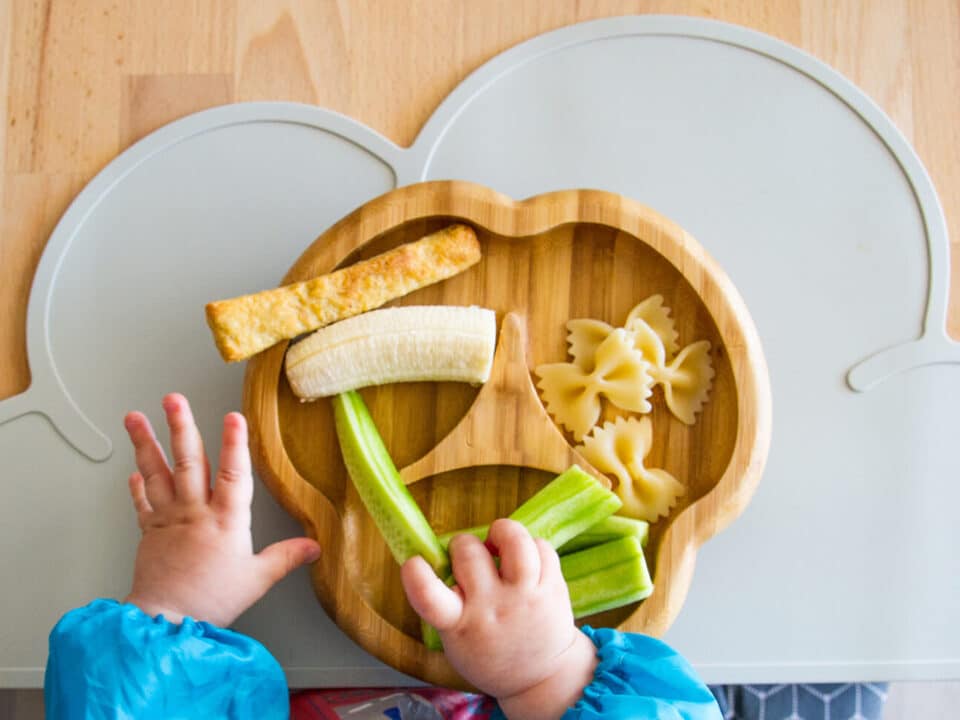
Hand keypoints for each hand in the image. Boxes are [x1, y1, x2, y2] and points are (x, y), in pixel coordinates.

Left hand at [121, 393, 320, 626]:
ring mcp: (169, 519)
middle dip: (181, 427)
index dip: (235, 444)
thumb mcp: (257, 579)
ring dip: (146, 443)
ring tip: (135, 417)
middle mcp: (195, 512)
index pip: (233, 474)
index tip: (233, 417)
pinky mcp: (149, 532)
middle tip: (173, 399)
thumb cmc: (212, 601)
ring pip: (158, 473)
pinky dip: (137, 483)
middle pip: (188, 462)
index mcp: (226, 520)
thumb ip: (286, 557)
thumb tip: (314, 546)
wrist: (166, 622)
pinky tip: (134, 468)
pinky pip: (142, 501)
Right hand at [401, 519, 596, 719]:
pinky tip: (525, 559)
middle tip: (469, 556)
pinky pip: (542, 546)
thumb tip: (442, 553)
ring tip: (500, 543)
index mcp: (459, 623)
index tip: (413, 563)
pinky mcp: (553, 588)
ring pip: (515, 541)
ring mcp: (526, 596)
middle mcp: (492, 607)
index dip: (417, 576)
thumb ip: (444, 600)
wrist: (541, 678)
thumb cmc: (487, 650)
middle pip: (470, 552)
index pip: (430, 598)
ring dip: (503, 532)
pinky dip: (531, 545)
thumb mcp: (454, 638)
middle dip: (463, 544)